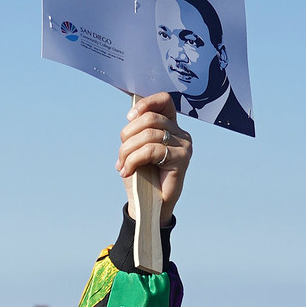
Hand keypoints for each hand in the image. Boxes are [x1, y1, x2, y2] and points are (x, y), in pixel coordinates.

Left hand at [117, 92, 192, 222]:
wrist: (147, 205)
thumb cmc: (141, 177)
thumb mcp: (135, 148)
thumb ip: (137, 130)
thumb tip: (131, 115)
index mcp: (171, 126)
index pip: (164, 101)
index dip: (145, 104)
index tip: (129, 118)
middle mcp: (181, 133)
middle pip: (150, 119)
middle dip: (128, 136)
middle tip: (121, 156)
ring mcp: (184, 146)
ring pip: (148, 135)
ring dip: (128, 151)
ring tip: (123, 166)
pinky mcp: (181, 159)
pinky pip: (151, 150)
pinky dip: (133, 160)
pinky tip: (127, 171)